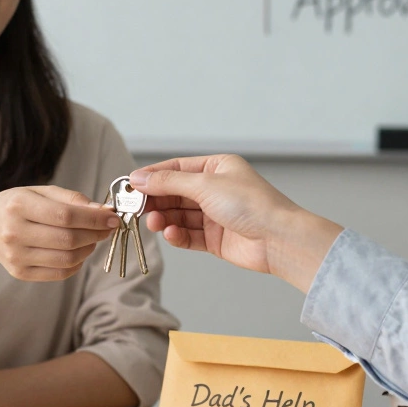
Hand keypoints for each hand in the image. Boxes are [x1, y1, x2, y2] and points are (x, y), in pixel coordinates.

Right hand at [0, 185, 119, 281]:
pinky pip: (59, 273)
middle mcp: (14, 232)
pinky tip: (78, 252)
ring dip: (89, 249)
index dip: (94, 218)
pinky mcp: (20, 273)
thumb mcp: (39, 192)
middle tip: (108, 228)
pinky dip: (76, 263)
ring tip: (93, 239)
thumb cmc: (16, 206)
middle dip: (96, 234)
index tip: (112, 217)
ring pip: (67, 259)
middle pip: (68, 239)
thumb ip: (71, 199)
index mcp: (18, 205)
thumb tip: (103, 211)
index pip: (65, 215)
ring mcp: (16, 256)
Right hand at [130, 155, 342, 291]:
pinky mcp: (216, 239)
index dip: (152, 176)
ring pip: (179, 215)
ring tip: (154, 223)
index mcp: (217, 168)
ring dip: (164, 218)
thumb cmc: (250, 204)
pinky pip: (189, 235)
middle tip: (135, 208)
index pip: (176, 168)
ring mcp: (215, 215)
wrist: (278, 239)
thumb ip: (168, 182)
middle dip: (155, 200)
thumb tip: (138, 177)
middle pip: (175, 193)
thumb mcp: (204, 185)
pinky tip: (171, 234)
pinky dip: (178, 235)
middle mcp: (215, 189)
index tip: (129, 185)